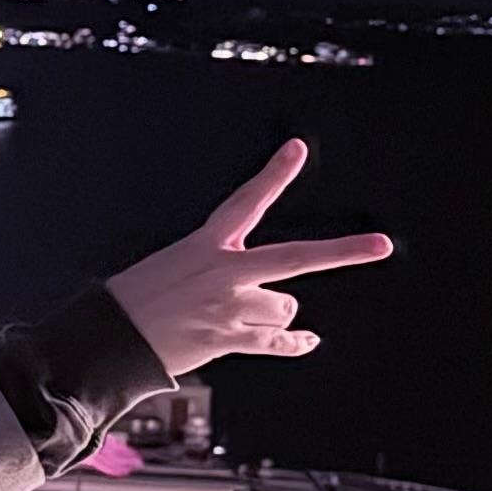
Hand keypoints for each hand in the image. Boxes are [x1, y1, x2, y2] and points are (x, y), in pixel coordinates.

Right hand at [106, 140, 393, 378]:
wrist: (109, 338)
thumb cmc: (138, 298)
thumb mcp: (175, 265)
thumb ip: (225, 270)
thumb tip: (278, 297)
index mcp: (205, 245)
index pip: (245, 202)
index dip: (273, 174)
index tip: (298, 148)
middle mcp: (223, 273)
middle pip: (295, 258)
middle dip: (343, 252)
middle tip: (382, 245)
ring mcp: (229, 308)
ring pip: (283, 306)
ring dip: (271, 312)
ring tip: (232, 314)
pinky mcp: (228, 340)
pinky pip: (276, 342)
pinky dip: (293, 342)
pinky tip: (308, 341)